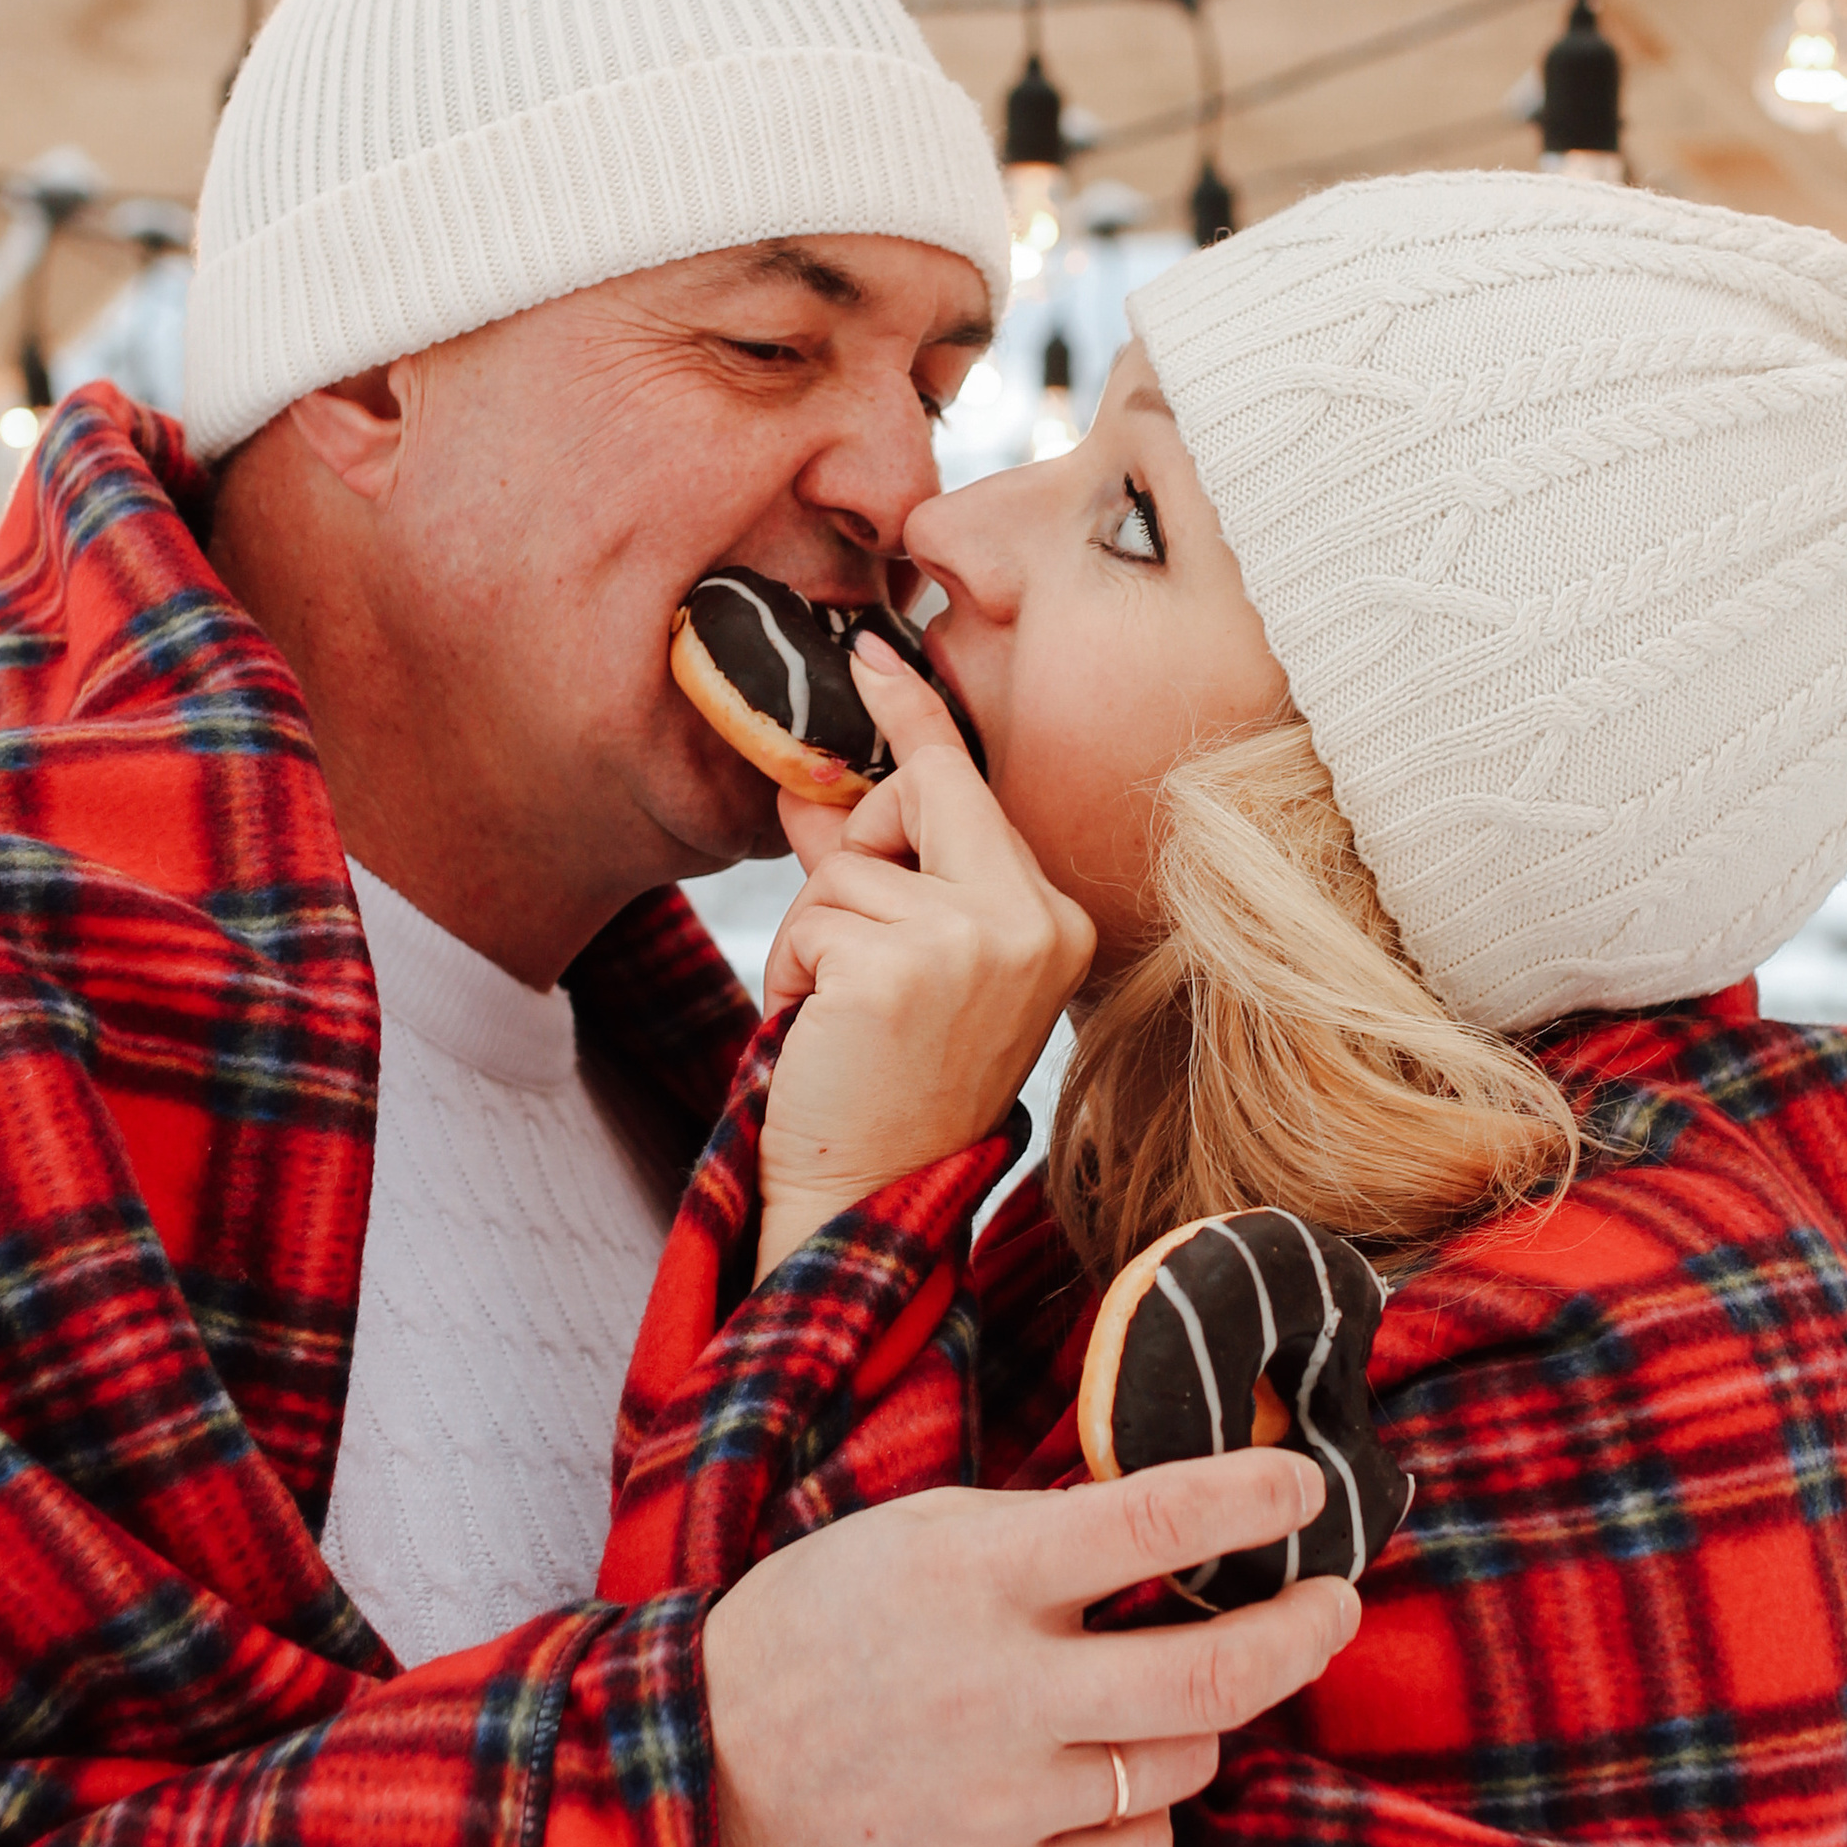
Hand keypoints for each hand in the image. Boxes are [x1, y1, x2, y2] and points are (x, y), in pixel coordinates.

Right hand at [699, 1445, 1357, 1846]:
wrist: (695, 1775)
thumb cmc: (813, 1629)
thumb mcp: (911, 1535)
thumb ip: (1036, 1528)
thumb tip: (1178, 1516)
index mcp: (977, 1578)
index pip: (1157, 1522)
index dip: (1256, 1496)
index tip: (1308, 1483)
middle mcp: (1003, 1692)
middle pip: (1221, 1670)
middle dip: (1307, 1629)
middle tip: (1335, 1602)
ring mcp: (1002, 1807)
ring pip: (1188, 1762)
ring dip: (1198, 1722)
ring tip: (1153, 1698)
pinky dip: (1141, 1811)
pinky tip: (1096, 1782)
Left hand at [754, 638, 1093, 1279]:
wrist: (868, 1192)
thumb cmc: (886, 1079)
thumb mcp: (894, 957)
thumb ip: (866, 867)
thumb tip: (812, 788)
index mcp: (1049, 916)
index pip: (974, 789)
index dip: (918, 718)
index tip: (874, 654)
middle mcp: (1031, 921)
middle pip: (921, 795)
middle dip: (860, 843)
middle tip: (845, 936)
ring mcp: (977, 942)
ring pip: (848, 868)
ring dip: (817, 932)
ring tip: (843, 1012)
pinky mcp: (907, 966)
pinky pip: (815, 913)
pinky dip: (796, 964)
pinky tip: (825, 1025)